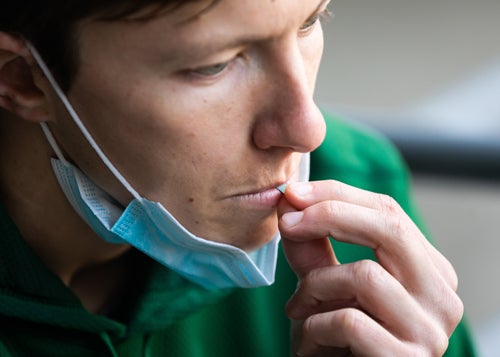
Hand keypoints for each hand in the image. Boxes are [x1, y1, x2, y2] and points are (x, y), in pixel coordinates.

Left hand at [277, 180, 462, 356]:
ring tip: (298, 308)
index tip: (293, 193)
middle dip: (330, 215)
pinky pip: (349, 322)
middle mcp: (441, 296)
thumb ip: (313, 246)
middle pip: (390, 229)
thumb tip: (291, 200)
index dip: (337, 194)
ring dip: (315, 286)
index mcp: (429, 270)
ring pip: (365, 276)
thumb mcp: (323, 285)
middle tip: (288, 222)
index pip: (389, 212)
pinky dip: (314, 327)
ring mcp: (430, 331)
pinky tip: (308, 342)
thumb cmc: (337, 339)